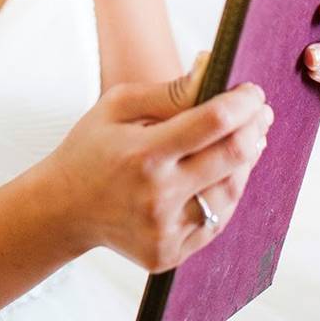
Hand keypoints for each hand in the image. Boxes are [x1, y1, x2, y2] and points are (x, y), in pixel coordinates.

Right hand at [41, 53, 272, 272]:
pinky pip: (216, 220)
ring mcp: (165, 230)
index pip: (215, 122)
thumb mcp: (116, 107)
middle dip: (255, 128)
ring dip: (245, 162)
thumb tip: (214, 67)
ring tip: (242, 142)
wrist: (60, 209)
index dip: (244, 103)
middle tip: (259, 114)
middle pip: (234, 156)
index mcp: (143, 154)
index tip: (251, 92)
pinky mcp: (169, 253)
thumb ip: (169, 91)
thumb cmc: (91, 150)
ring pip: (232, 191)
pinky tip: (219, 176)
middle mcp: (157, 196)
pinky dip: (225, 194)